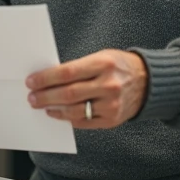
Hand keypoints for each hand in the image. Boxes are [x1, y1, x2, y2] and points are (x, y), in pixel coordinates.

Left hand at [26, 49, 147, 128]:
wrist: (148, 81)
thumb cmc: (118, 66)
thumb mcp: (101, 57)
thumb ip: (78, 67)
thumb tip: (48, 79)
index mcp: (104, 64)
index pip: (67, 73)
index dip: (46, 78)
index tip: (31, 81)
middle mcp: (109, 85)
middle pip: (68, 94)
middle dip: (45, 96)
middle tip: (31, 97)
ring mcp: (111, 105)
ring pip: (74, 111)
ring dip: (54, 109)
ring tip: (42, 106)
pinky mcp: (112, 120)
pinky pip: (83, 122)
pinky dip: (67, 119)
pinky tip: (58, 113)